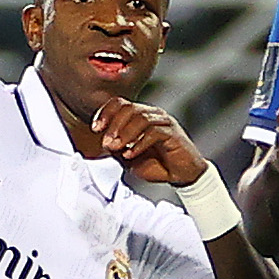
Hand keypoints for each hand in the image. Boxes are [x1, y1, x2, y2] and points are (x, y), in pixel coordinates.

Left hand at [88, 96, 205, 184]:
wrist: (182, 175)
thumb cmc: (159, 164)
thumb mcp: (129, 157)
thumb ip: (117, 148)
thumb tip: (105, 142)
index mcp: (141, 116)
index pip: (120, 103)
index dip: (105, 113)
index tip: (95, 128)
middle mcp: (153, 115)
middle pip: (129, 107)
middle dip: (113, 124)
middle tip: (106, 142)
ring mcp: (164, 122)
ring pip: (141, 118)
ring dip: (125, 133)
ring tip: (117, 147)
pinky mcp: (173, 133)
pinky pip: (154, 132)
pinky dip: (139, 143)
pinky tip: (131, 154)